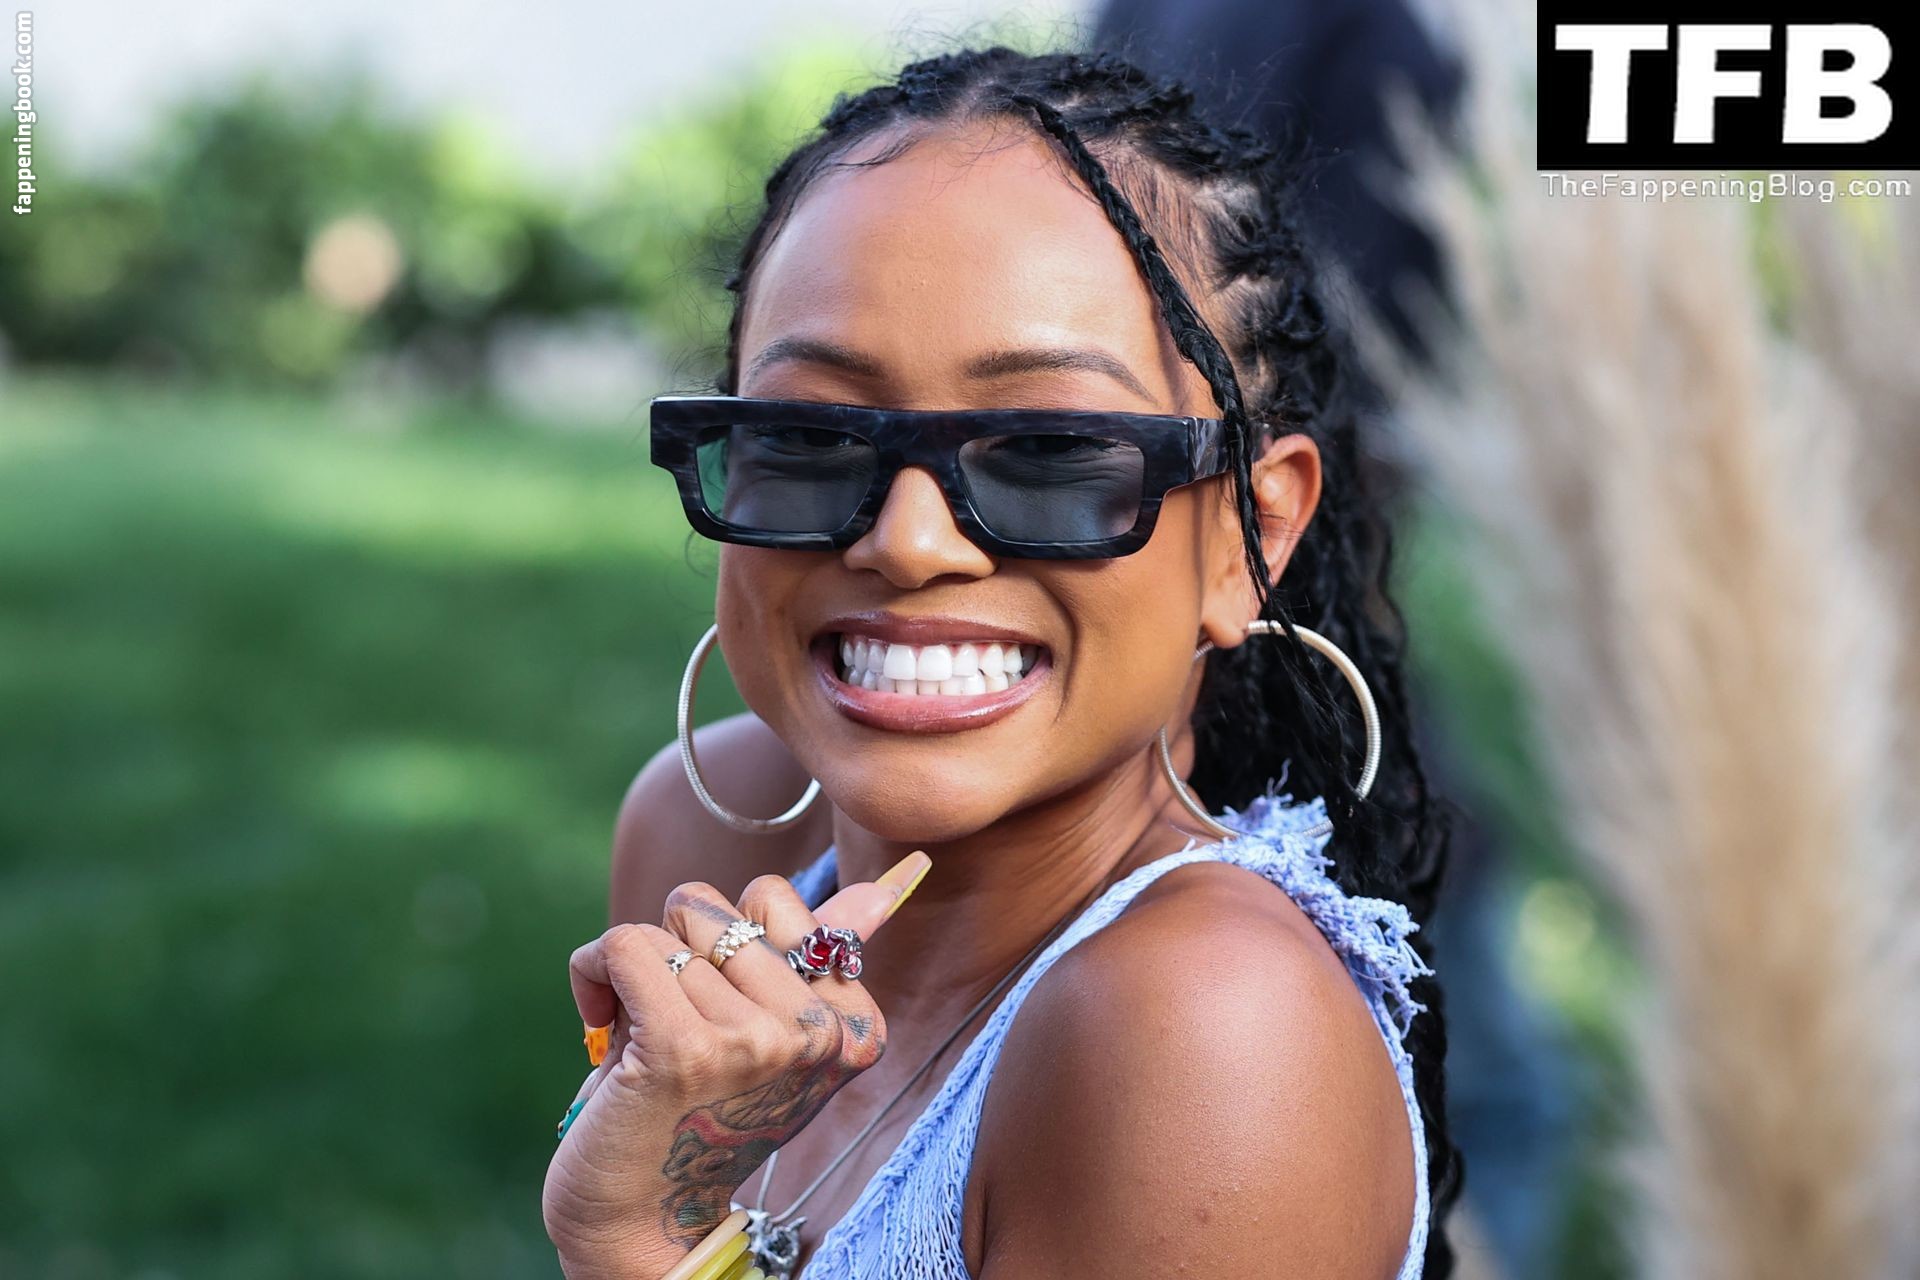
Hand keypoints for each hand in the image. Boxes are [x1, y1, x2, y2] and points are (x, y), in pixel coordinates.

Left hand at [543, 850, 931, 1278]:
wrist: (638, 1218)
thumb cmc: (699, 1112)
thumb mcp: (774, 1031)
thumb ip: (824, 954)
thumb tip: (895, 880)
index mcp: (853, 1025)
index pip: (773, 899)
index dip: (725, 946)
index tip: (726, 1020)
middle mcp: (817, 1033)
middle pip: (717, 907)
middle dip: (680, 955)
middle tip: (682, 1031)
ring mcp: (756, 1040)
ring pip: (669, 926)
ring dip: (637, 974)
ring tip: (647, 1040)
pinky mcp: (686, 1046)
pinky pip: (623, 945)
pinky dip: (591, 974)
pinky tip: (603, 1027)